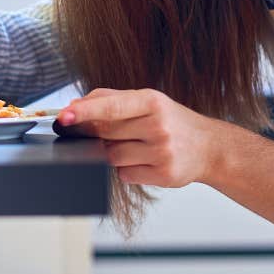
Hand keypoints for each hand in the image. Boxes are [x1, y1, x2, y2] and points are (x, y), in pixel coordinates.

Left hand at [56, 88, 217, 186]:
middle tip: (96, 132)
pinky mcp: (164, 175)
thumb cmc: (172, 121)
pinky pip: (126, 175)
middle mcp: (158, 125)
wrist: (209, 147)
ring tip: (133, 145)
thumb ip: (112, 99)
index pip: (112, 106)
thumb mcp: (148, 101)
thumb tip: (76, 105)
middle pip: (106, 133)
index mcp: (152, 101)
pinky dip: (127, 169)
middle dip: (94, 134)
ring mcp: (161, 152)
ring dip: (113, 153)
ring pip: (112, 157)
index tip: (64, 115)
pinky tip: (143, 160)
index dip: (85, 111)